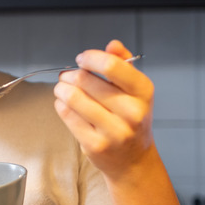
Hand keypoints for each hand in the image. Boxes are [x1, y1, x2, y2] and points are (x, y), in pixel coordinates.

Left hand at [53, 39, 155, 180]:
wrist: (133, 160)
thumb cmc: (130, 119)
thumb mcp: (135, 90)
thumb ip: (123, 63)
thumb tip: (112, 44)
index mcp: (143, 92)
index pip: (112, 66)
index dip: (90, 58)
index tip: (81, 59)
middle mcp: (132, 112)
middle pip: (86, 80)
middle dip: (71, 74)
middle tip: (67, 76)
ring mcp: (114, 131)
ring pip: (73, 98)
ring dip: (61, 88)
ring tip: (62, 88)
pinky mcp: (96, 145)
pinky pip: (67, 116)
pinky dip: (60, 105)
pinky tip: (64, 104)